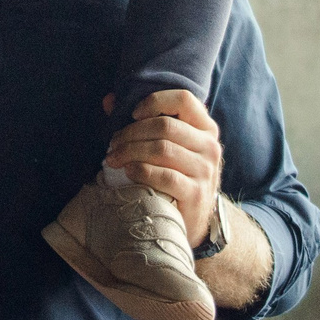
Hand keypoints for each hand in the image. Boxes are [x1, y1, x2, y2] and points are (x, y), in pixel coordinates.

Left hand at [103, 89, 222, 249]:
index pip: (184, 99)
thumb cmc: (175, 175)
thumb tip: (109, 100)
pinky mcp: (196, 193)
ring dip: (130, 150)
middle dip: (131, 132)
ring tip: (114, 158)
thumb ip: (141, 120)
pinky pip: (164, 175)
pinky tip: (128, 171)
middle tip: (113, 143)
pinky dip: (141, 170)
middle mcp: (210, 146)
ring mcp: (205, 171)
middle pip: (165, 125)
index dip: (155, 101)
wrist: (194, 220)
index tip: (133, 114)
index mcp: (205, 128)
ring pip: (162, 148)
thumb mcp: (169, 146)